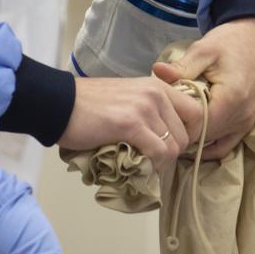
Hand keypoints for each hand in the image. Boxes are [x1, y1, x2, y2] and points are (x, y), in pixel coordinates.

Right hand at [59, 77, 200, 171]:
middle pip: (186, 134)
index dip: (189, 134)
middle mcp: (156, 94)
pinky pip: (158, 152)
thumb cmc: (88, 104)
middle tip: (153, 161)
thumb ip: (149, 110)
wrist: (59, 103)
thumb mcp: (128, 96)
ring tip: (144, 166)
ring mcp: (145, 108)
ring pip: (174, 147)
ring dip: (161, 162)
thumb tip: (162, 137)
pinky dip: (152, 166)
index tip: (172, 146)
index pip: (196, 112)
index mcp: (157, 86)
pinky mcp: (132, 124)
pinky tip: (139, 167)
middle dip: (173, 153)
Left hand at [151, 17, 254, 158]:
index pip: (195, 126)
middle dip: (181, 130)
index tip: (160, 112)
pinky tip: (191, 137)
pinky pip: (225, 146)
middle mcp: (240, 117)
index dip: (175, 122)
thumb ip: (182, 66)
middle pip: (202, 137)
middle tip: (162, 118)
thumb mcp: (204, 50)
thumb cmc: (230, 42)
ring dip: (192, 136)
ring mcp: (245, 123)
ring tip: (174, 124)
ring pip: (211, 143)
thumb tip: (156, 71)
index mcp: (230, 100)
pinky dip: (208, 145)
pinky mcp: (246, 124)